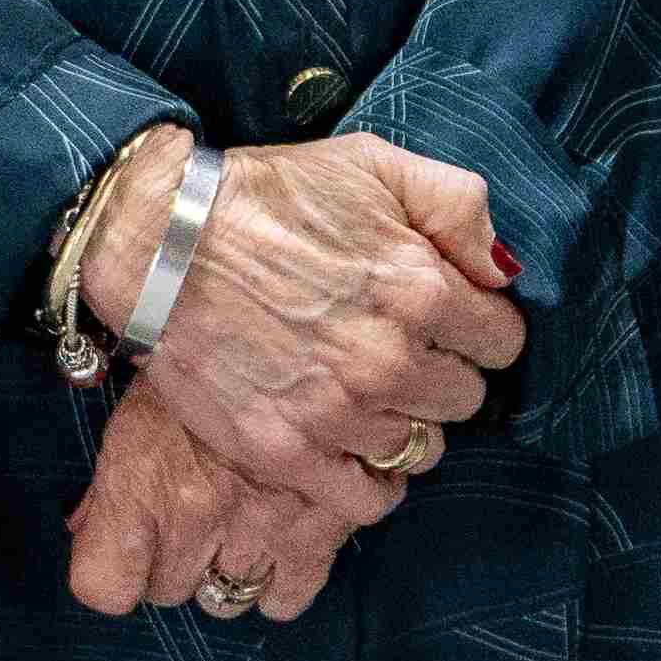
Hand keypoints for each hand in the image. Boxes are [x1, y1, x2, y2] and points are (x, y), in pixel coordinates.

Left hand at [63, 363, 395, 621]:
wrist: (293, 305)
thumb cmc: (202, 339)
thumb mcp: (139, 398)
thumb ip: (112, 478)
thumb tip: (85, 526)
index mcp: (140, 482)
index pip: (104, 585)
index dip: (115, 570)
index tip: (129, 548)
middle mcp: (194, 515)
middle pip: (169, 589)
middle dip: (179, 557)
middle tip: (195, 510)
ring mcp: (259, 526)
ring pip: (230, 597)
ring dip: (232, 567)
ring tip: (241, 518)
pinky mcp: (321, 528)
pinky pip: (289, 597)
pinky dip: (288, 574)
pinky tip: (284, 532)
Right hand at [101, 127, 526, 512]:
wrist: (156, 243)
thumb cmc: (265, 197)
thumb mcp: (371, 162)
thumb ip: (459, 204)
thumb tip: (504, 270)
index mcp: (420, 287)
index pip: (503, 342)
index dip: (475, 326)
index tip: (442, 317)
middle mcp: (390, 359)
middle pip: (466, 399)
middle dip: (440, 372)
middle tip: (395, 347)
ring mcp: (340, 413)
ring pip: (422, 448)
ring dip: (402, 421)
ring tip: (360, 387)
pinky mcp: (290, 452)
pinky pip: (370, 499)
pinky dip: (371, 479)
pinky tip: (352, 444)